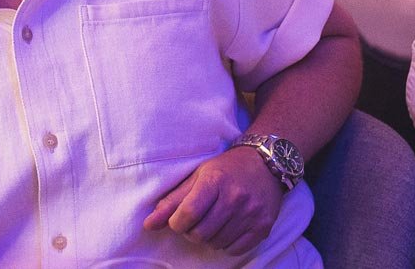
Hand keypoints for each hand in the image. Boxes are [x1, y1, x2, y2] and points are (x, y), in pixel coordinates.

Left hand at [142, 146, 284, 255]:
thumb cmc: (226, 169)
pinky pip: (235, 249)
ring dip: (209, 238)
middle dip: (191, 232)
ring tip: (213, 222)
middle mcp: (235, 197)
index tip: (178, 220)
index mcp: (215, 181)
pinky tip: (228, 228)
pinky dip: (226, 243)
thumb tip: (148, 225)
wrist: (266, 164)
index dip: (176, 223)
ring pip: (216, 243)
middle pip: (200, 233)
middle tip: (196, 222)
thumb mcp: (197, 177)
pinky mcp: (263, 226)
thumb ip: (172, 201)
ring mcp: (251, 213)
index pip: (188, 213)